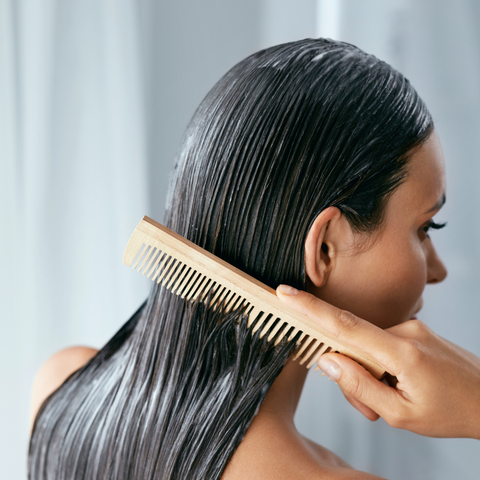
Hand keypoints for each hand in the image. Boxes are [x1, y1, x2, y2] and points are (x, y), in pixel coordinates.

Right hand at [276, 285, 479, 439]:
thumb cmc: (452, 412)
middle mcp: (404, 330)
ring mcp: (410, 327)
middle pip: (353, 345)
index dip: (310, 308)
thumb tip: (327, 360)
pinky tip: (396, 386)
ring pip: (367, 348)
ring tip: (388, 403)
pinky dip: (379, 367)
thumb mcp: (402, 414)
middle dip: (350, 375)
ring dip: (367, 375)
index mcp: (401, 351)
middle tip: (368, 409)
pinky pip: (381, 345)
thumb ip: (360, 386)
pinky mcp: (413, 330)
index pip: (345, 324)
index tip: (285, 293)